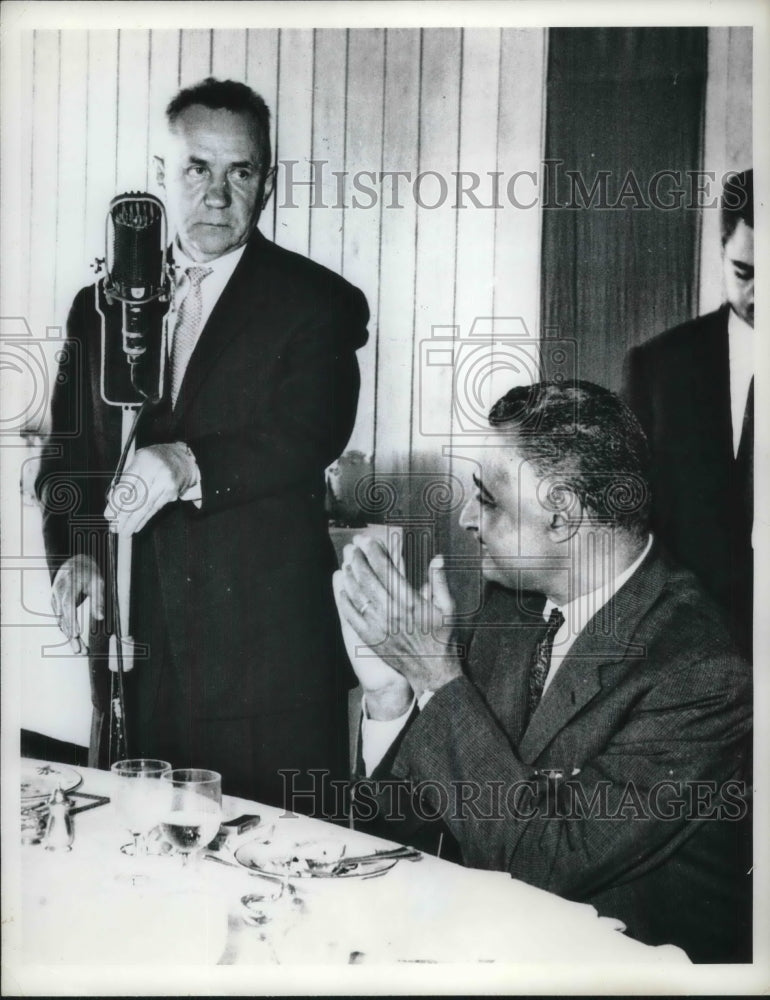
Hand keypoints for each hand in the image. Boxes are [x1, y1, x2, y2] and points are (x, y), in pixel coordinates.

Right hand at [51, 555, 104, 653]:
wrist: (74, 564)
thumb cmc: (89, 573)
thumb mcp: (98, 583)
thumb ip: (98, 599)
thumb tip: (100, 618)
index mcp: (69, 586)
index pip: (68, 605)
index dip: (71, 621)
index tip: (76, 634)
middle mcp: (58, 594)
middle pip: (64, 618)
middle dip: (71, 636)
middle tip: (80, 651)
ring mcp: (55, 600)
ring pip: (61, 622)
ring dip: (70, 637)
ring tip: (81, 651)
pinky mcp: (55, 605)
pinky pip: (61, 620)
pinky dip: (68, 631)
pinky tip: (76, 642)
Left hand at [104, 443, 197, 535]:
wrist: (183, 459)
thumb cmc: (154, 460)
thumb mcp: (137, 461)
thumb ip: (125, 479)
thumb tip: (113, 501)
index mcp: (143, 460)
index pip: (127, 484)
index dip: (116, 502)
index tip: (109, 516)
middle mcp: (156, 471)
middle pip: (137, 498)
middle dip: (124, 516)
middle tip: (115, 528)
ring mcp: (166, 483)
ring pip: (146, 506)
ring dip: (134, 521)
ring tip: (124, 532)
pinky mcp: (173, 493)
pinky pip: (155, 508)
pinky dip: (145, 519)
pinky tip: (137, 526)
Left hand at [338, 535, 461, 699]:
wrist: (432, 671)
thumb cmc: (442, 638)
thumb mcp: (448, 609)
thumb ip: (439, 582)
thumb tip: (437, 558)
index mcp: (410, 602)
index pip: (387, 571)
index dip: (375, 553)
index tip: (368, 541)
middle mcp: (392, 612)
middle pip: (368, 579)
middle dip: (359, 559)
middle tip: (354, 546)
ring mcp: (379, 626)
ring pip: (358, 595)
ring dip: (351, 576)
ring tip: (347, 562)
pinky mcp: (371, 638)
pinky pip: (353, 616)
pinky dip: (346, 600)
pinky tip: (343, 589)